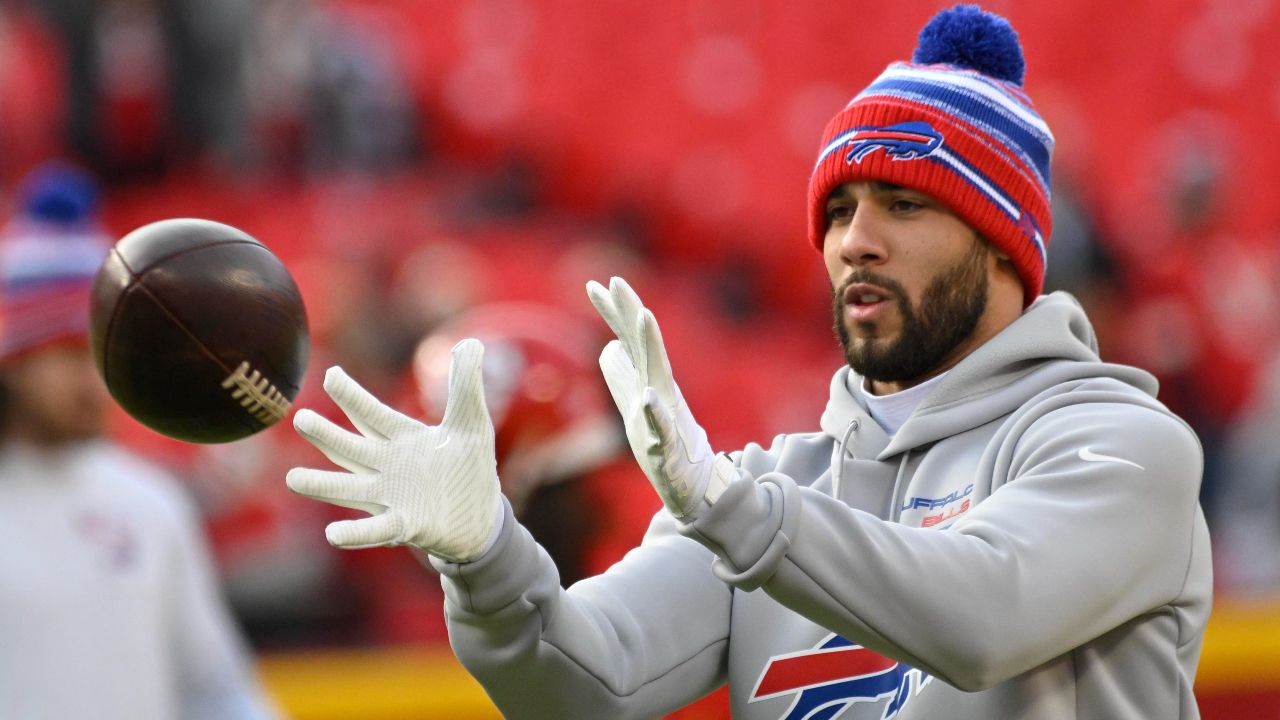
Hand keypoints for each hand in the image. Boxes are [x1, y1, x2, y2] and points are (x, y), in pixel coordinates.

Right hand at [286, 339, 500, 562]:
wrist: (481, 516)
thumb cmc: (468, 466)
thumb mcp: (471, 422)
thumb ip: (465, 384)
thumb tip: (469, 341)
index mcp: (401, 438)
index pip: (371, 414)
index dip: (353, 396)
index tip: (332, 375)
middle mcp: (388, 466)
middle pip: (350, 448)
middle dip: (326, 435)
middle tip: (300, 418)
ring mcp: (392, 496)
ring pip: (350, 488)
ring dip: (322, 485)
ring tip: (293, 479)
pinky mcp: (405, 525)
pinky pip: (375, 529)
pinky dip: (356, 534)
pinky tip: (332, 535)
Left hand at [587, 277, 734, 519]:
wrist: (692, 485)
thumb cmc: (665, 442)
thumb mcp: (636, 404)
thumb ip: (623, 375)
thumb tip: (609, 347)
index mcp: (649, 380)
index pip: (628, 339)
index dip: (613, 312)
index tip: (595, 284)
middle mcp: (659, 390)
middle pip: (644, 344)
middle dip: (630, 311)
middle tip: (616, 281)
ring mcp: (665, 415)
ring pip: (658, 374)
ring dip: (651, 346)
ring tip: (643, 317)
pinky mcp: (668, 446)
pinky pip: (662, 426)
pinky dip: (656, 411)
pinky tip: (647, 396)